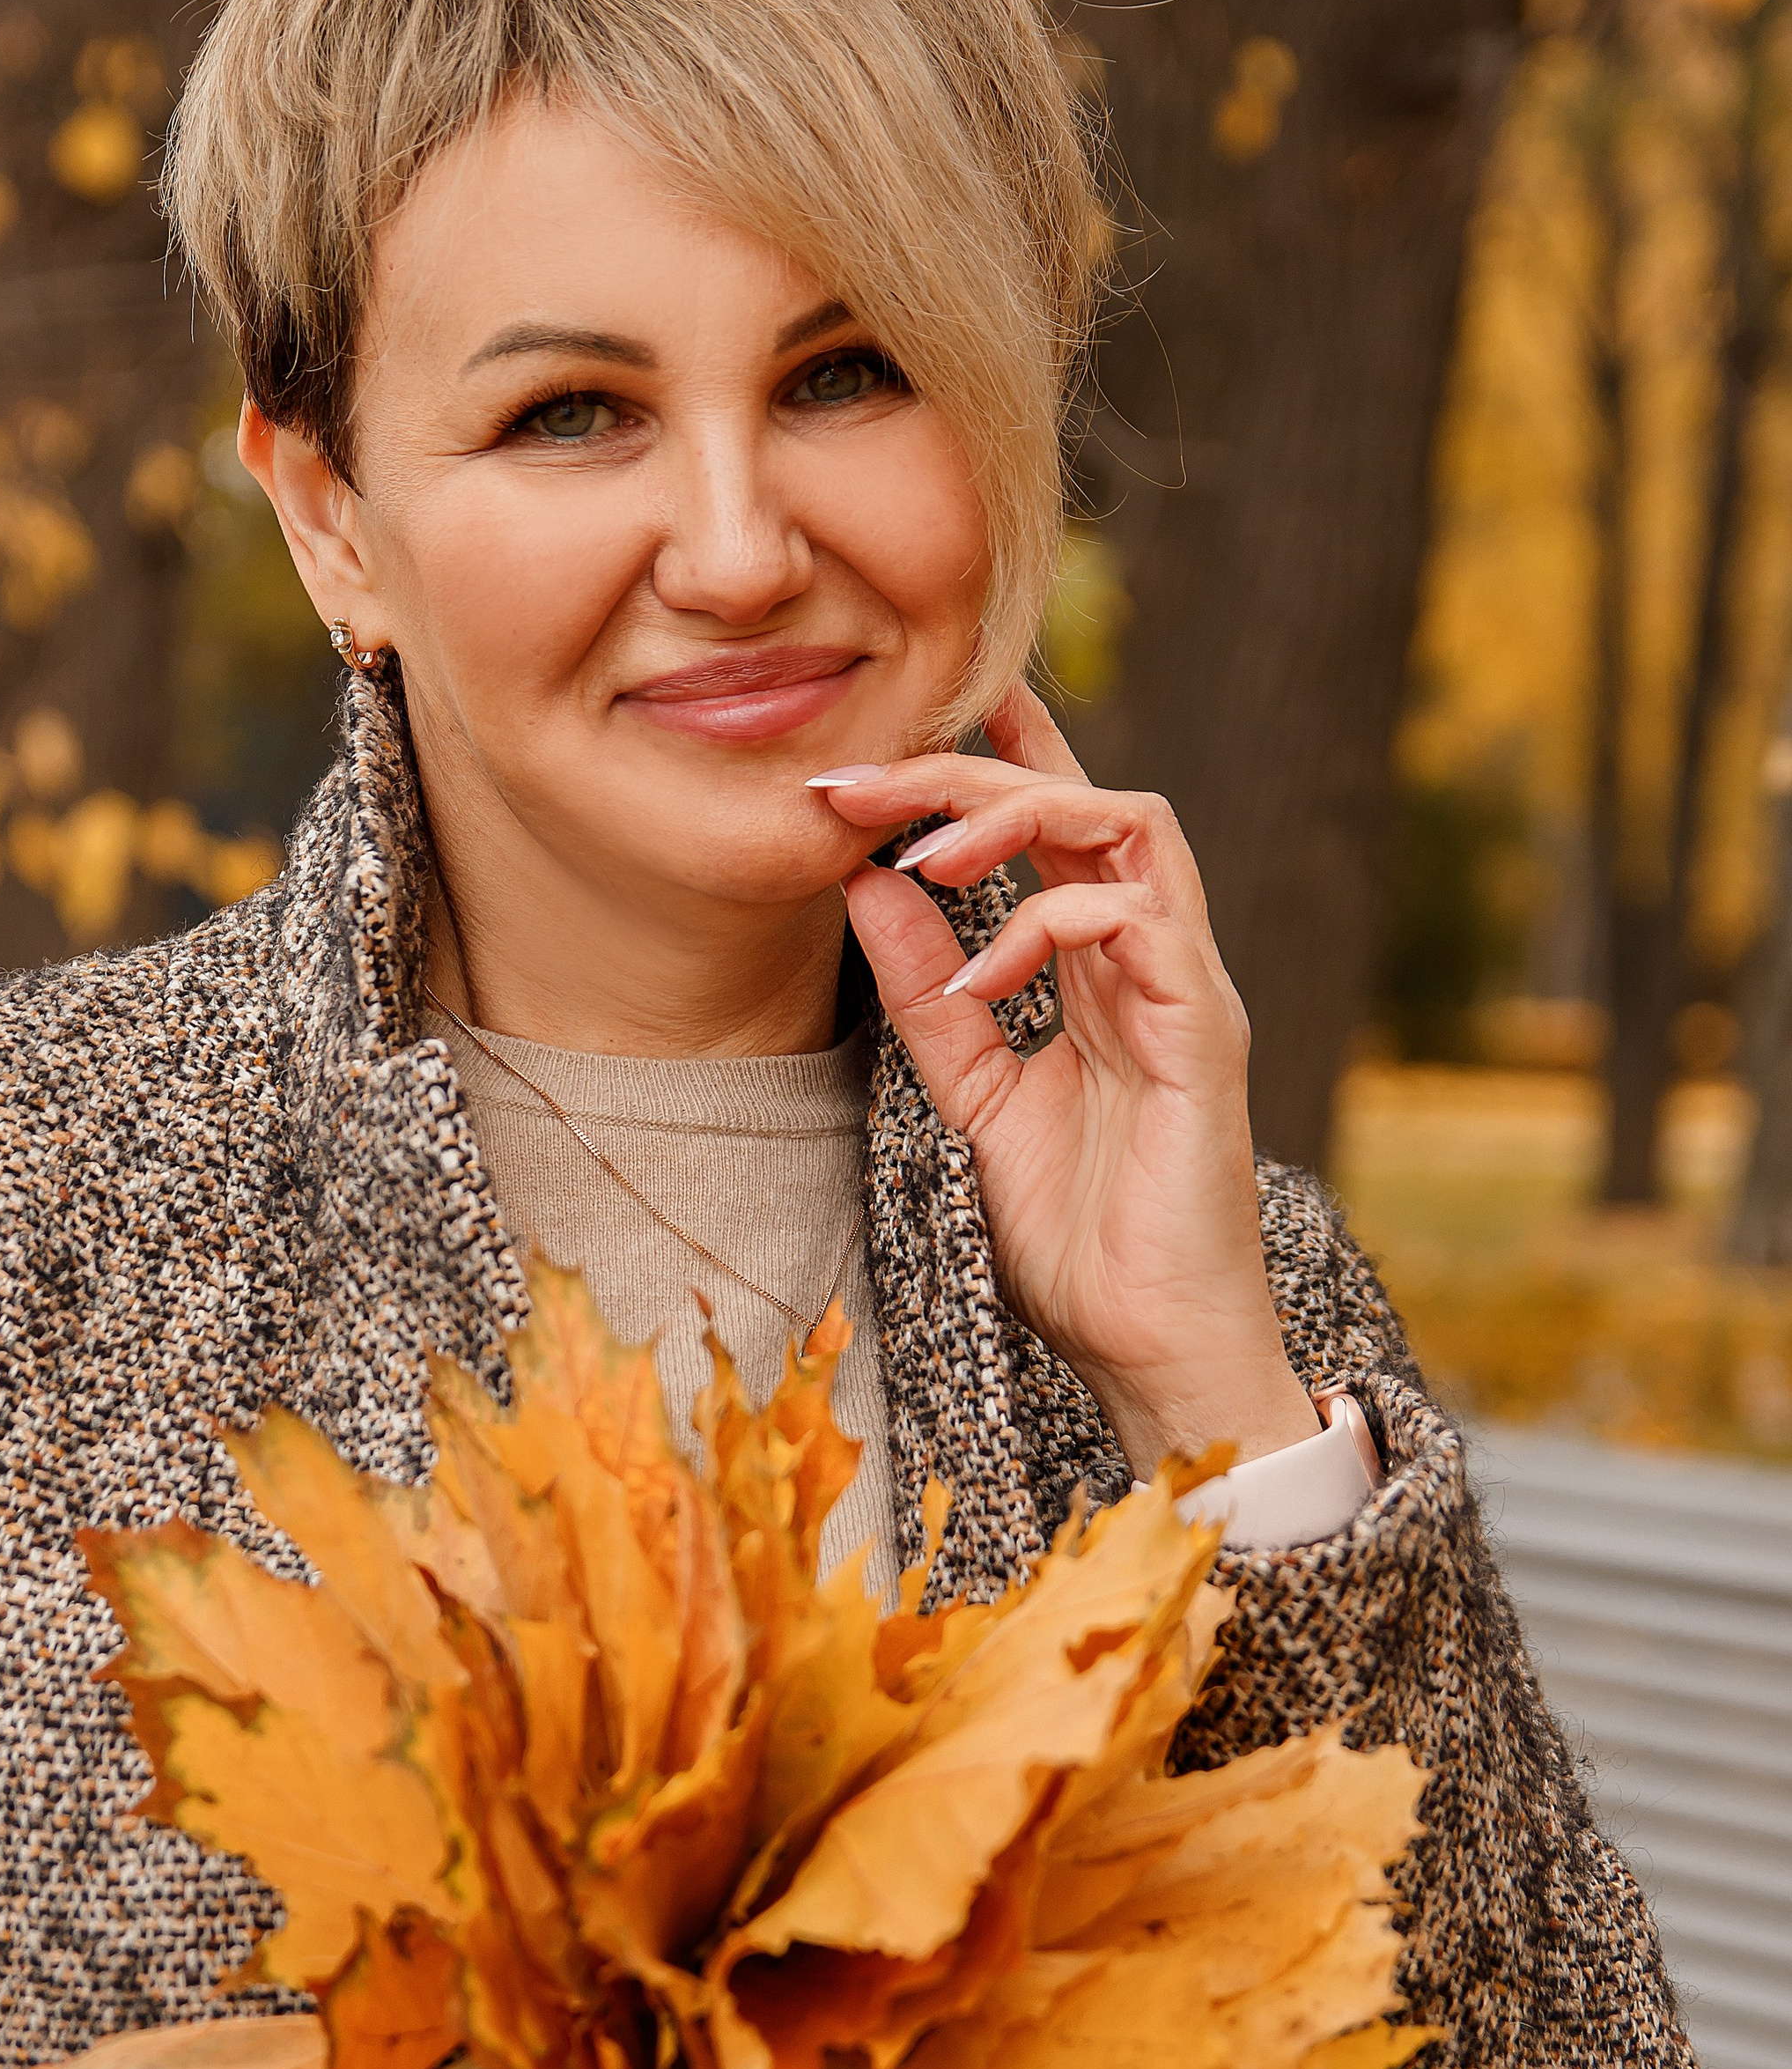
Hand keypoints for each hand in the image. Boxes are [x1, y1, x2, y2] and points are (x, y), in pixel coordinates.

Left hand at [818, 686, 1318, 1480]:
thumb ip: (928, 994)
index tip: (896, 725)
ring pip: (1129, 826)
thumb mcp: (970, 1096)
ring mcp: (1189, 990)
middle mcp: (1156, 961)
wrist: (1148, 1344)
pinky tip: (979, 980)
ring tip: (922, 856)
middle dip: (972, 769)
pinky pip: (1139, 922)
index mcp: (1106, 972)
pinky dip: (1044, 928)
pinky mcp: (1205, 1034)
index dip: (998, 752)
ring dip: (1016, 820)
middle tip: (862, 781)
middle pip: (1088, 799)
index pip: (1063, 823)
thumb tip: (864, 884)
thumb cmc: (1075, 1235)